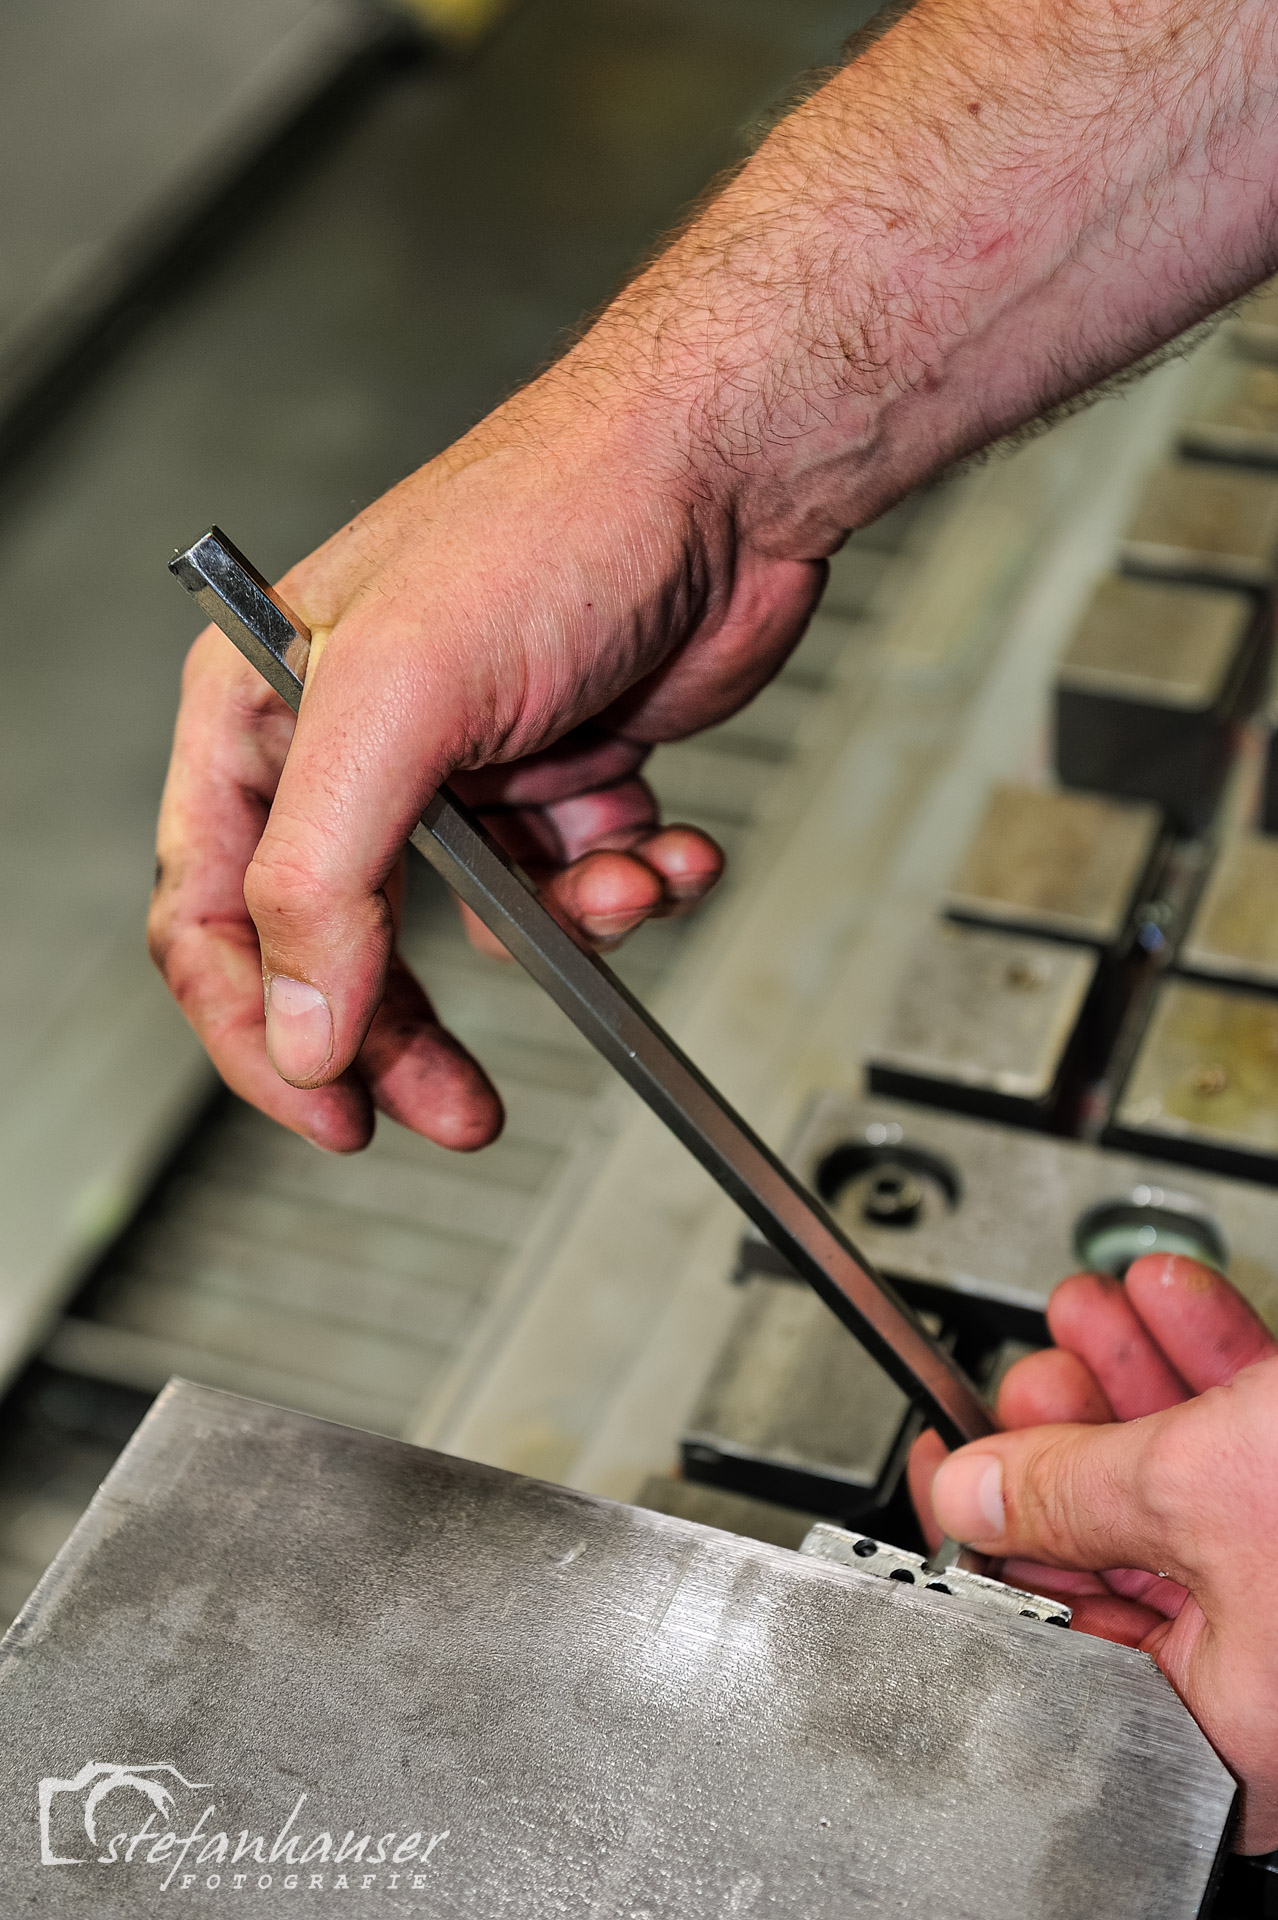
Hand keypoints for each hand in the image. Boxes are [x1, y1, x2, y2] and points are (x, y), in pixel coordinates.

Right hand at [149, 372, 823, 1151]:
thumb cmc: (558, 516)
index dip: (258, 1033)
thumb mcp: (400, 701)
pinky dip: (626, 883)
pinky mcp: (557, 777)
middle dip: (412, 1033)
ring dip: (563, 925)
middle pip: (341, 949)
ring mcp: (459, 770)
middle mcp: (350, 748)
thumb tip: (299, 1025)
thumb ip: (323, 875)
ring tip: (615, 879)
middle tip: (459, 1109)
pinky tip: (663, 842)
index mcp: (262, 716)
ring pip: (483, 926)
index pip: (210, 915)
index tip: (334, 1111)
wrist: (730, 473)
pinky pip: (573, 886)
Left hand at [909, 1255, 1277, 1850]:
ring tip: (1089, 1308)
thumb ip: (1070, 1490)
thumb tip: (978, 1491)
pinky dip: (1218, 1373)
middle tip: (1032, 1367)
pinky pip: (1264, 1451)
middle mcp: (1275, 1681)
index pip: (1061, 1629)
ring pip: (1197, 1482)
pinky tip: (1174, 1301)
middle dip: (1073, 1427)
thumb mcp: (1200, 1491)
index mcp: (1225, 1727)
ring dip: (1138, 1378)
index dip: (992, 1527)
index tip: (955, 1454)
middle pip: (1127, 1543)